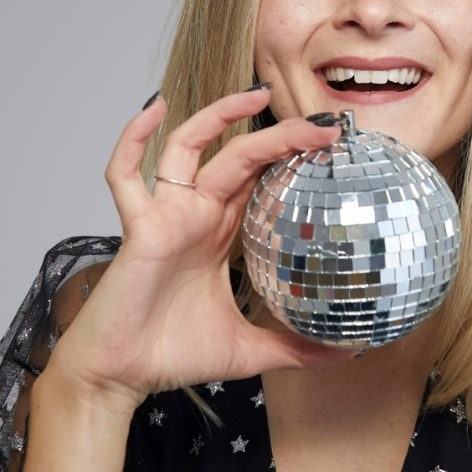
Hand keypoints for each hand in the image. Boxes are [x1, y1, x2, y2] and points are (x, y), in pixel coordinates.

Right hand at [44, 85, 358, 406]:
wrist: (122, 376)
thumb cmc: (173, 355)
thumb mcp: (249, 350)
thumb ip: (295, 349)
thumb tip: (348, 354)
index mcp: (220, 233)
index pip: (260, 179)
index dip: (291, 157)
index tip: (333, 146)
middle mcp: (195, 215)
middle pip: (238, 155)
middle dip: (279, 134)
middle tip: (323, 124)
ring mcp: (165, 216)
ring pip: (189, 147)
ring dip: (218, 116)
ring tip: (256, 95)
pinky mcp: (138, 228)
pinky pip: (125, 175)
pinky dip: (133, 138)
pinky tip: (155, 108)